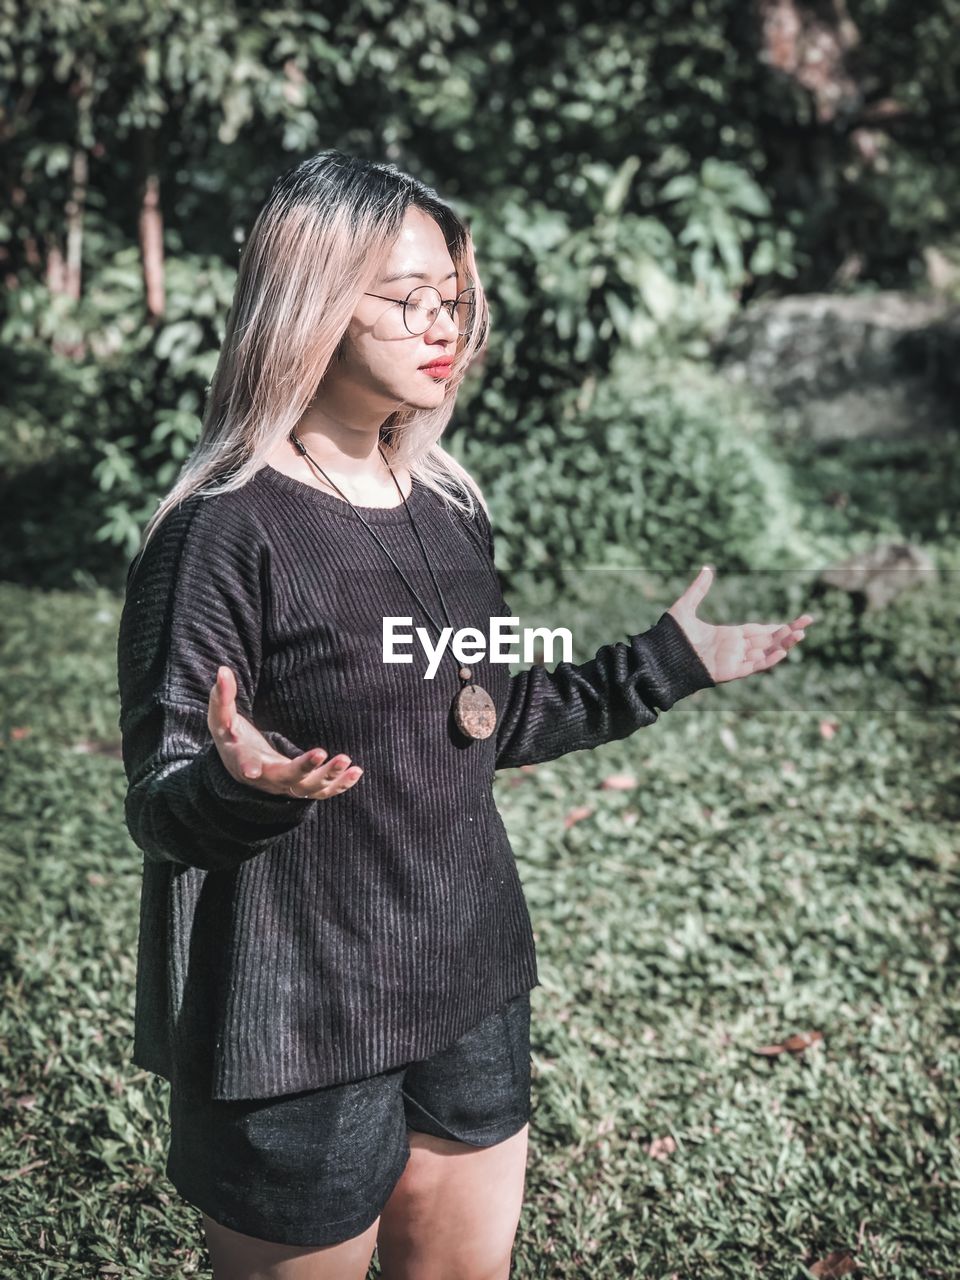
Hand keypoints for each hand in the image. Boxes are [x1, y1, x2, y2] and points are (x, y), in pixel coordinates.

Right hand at [207, 665, 362, 799]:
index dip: (246, 766)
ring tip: (346, 760)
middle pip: (285, 778)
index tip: (252, 771)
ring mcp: (286, 785)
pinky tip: (356, 771)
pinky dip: (340, 785)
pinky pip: (322, 791)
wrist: (243, 766)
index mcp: (244, 759)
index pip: (243, 762)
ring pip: (308, 788)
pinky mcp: (302, 787)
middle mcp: (267, 778)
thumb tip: (222, 670)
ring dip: (329, 777)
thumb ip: (221, 696)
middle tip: (321, 752)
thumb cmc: (231, 738)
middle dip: (303, 768)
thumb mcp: (221, 718)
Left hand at [667, 566, 815, 684]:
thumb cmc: (670, 637)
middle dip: (788, 632)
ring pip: (765, 653)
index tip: (796, 620)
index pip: (759, 631)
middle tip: (808, 623)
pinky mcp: (729, 672)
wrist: (660, 657)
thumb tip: (706, 568)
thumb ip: (698, 589)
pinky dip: (768, 661)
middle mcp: (734, 649)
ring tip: (801, 635)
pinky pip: (753, 667)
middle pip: (768, 641)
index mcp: (728, 636)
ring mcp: (733, 660)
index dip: (778, 626)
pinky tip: (782, 651)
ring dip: (783, 645)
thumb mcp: (685, 607)